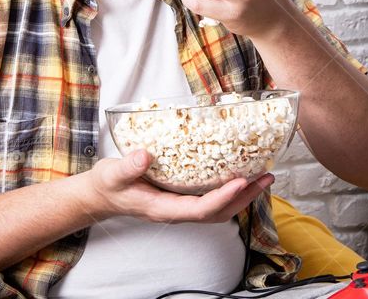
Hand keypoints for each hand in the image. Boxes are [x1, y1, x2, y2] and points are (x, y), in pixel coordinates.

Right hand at [85, 149, 273, 223]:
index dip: (223, 197)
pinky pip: (212, 198)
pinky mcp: (182, 197)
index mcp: (162, 209)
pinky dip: (230, 189)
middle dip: (245, 197)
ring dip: (243, 195)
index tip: (241, 181)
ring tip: (263, 176)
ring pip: (219, 208)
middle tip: (266, 177)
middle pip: (218, 212)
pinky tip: (240, 173)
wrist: (100, 196)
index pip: (200, 209)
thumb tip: (144, 155)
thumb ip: (127, 167)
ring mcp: (180, 206)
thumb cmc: (107, 185)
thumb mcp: (112, 174)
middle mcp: (176, 211)